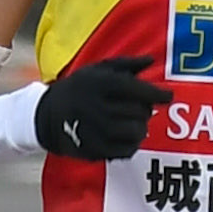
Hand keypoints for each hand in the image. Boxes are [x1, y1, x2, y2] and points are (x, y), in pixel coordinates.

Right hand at [32, 55, 172, 162]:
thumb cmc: (78, 89)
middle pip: (140, 112)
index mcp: (100, 84)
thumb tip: (151, 60)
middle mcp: (98, 107)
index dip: (157, 94)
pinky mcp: (94, 149)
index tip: (167, 96)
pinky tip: (126, 137)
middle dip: (146, 110)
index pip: (137, 89)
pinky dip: (132, 145)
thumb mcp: (97, 69)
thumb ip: (126, 64)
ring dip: (140, 128)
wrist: (45, 115)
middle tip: (141, 108)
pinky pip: (126, 151)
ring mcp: (96, 130)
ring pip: (136, 132)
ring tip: (135, 123)